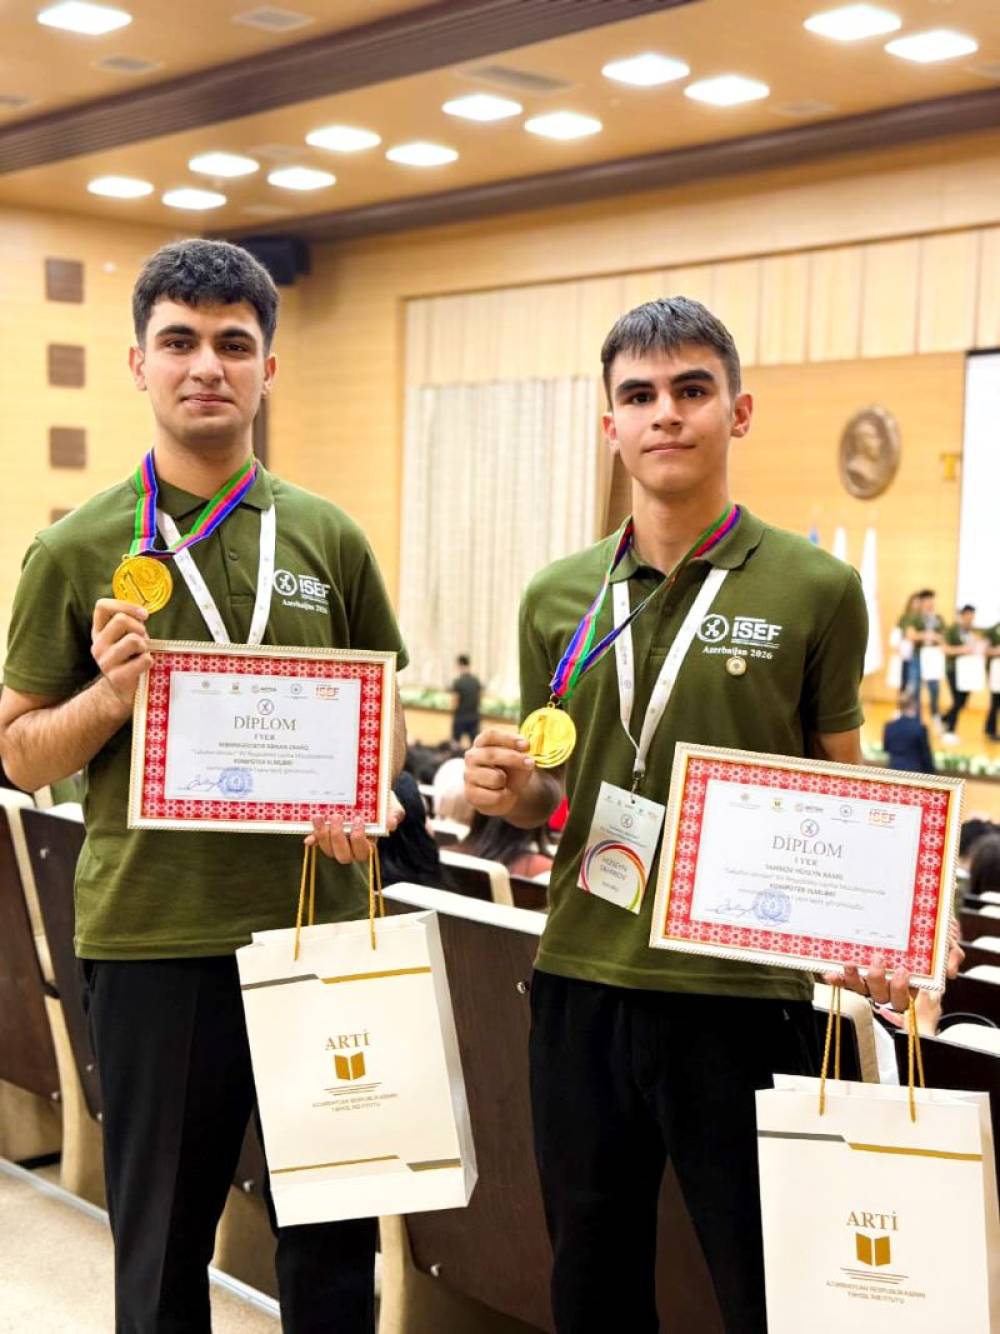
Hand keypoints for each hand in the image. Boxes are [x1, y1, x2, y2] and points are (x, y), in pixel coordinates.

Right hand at [91, 598, 150, 713]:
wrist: (122, 691)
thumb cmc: (130, 658)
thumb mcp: (125, 636)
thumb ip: (130, 622)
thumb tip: (142, 612)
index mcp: (98, 632)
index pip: (102, 606)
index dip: (125, 605)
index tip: (143, 615)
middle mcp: (98, 645)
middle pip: (121, 619)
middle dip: (139, 627)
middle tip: (142, 640)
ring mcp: (105, 662)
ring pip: (133, 639)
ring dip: (145, 645)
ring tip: (142, 654)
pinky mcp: (117, 677)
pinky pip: (143, 659)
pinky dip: (149, 661)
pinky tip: (143, 667)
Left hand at [307, 791, 403, 861]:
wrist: (369, 791)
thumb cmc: (382, 802)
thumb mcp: (391, 805)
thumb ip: (394, 814)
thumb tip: (391, 823)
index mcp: (369, 844)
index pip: (363, 853)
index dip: (358, 841)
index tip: (358, 821)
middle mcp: (352, 848)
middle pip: (343, 856)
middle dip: (338, 838)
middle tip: (338, 817)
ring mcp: (338, 843)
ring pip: (328, 850)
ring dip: (322, 836)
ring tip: (320, 816)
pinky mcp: (326, 835)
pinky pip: (317, 842)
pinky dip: (313, 839)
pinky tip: (308, 836)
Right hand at [464, 727, 535, 817]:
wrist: (502, 795)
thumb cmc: (510, 772)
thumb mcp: (519, 760)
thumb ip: (522, 754)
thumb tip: (525, 749)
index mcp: (482, 743)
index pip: (490, 735)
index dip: (509, 739)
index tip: (526, 745)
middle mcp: (472, 756)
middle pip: (491, 754)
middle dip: (514, 759)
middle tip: (531, 763)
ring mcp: (469, 775)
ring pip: (495, 778)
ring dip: (506, 782)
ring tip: (504, 782)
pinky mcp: (471, 794)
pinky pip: (496, 796)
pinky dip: (505, 797)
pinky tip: (500, 794)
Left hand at [824, 919, 963, 1012]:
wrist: (913, 914)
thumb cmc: (931, 932)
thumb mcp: (945, 940)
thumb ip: (952, 955)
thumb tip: (951, 972)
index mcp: (911, 982)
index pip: (904, 995)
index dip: (900, 989)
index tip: (902, 971)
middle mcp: (889, 983)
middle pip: (882, 996)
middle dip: (878, 982)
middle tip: (879, 961)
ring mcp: (871, 978)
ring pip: (861, 990)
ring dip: (854, 979)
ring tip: (852, 963)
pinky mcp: (857, 969)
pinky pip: (845, 980)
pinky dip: (838, 978)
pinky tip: (831, 973)